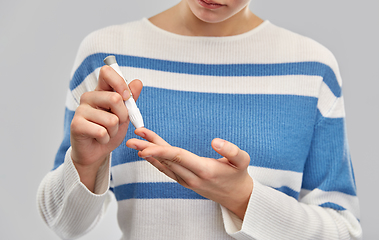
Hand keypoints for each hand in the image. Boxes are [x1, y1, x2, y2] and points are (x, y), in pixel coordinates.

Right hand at [70, 65, 142, 190]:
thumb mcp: (125, 114)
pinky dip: (106, 139)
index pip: (107, 72)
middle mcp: (89, 97)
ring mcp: (80, 110)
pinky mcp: (76, 125)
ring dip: (114, 131)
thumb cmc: (110, 131)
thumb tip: (138, 82)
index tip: (127, 97)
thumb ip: (131, 99)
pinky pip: (101, 132)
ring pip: (111, 119)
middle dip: (124, 115)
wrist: (97, 151)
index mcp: (101, 91)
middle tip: (117, 123)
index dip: (120, 83)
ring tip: (107, 132)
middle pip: (115, 98)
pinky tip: (100, 139)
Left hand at [126, 128, 252, 218]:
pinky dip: (155, 161)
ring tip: (135, 142)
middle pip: (166, 160)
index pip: (178, 157)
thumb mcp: (242, 161)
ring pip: (164, 165)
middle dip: (147, 149)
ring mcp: (187, 181)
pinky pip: (167, 170)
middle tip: (131, 139)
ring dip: (148, 153)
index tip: (145, 146)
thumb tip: (216, 141)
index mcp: (204, 169)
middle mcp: (192, 177)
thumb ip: (231, 150)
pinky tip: (146, 153)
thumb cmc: (238, 175)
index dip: (160, 151)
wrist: (236, 196)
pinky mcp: (185, 181)